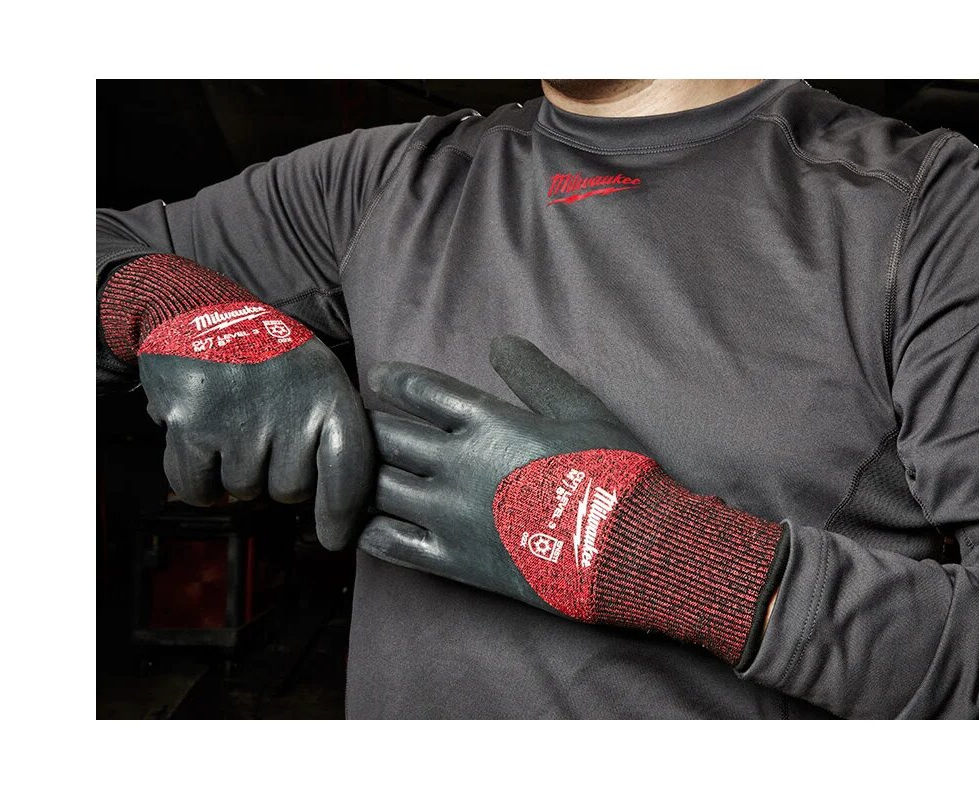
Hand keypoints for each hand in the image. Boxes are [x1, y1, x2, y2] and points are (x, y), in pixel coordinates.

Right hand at [101, 254, 373, 549]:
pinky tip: (203, 448)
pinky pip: (199, 490)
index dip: (343, 512)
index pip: (349, 466)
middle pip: (290, 491)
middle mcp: (289, 403)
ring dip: (235, 475)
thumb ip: (333, 432)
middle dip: (275, 478)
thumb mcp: (317, 375)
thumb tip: (343, 514)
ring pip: (244, 492)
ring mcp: (239, 415)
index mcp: (329, 390)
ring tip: (233, 428)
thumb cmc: (266, 355)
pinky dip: (198, 483)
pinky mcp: (191, 424)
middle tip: (262, 439)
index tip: (334, 538)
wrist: (196, 310)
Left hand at [359, 335, 784, 663]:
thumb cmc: (610, 471)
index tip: (377, 378)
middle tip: (356, 420)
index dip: (393, 380)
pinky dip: (370, 530)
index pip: (421, 390)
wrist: (625, 545)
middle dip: (366, 423)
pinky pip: (391, 544)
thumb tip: (499, 341)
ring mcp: (449, 514)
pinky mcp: (452, 559)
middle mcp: (457, 464)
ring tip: (353, 468)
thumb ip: (534, 374)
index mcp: (487, 422)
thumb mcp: (579, 407)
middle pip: (389, 436)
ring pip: (379, 486)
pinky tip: (366, 522)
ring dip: (360, 472)